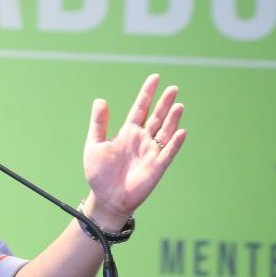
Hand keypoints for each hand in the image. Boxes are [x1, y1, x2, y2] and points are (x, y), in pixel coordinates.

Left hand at [83, 74, 185, 224]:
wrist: (106, 198)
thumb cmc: (99, 173)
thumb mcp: (95, 144)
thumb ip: (99, 123)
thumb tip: (100, 99)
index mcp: (127, 132)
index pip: (140, 108)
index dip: (147, 94)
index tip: (154, 78)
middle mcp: (142, 139)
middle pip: (157, 117)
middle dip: (164, 102)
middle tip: (173, 87)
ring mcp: (151, 152)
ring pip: (165, 132)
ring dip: (172, 119)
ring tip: (178, 104)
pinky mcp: (157, 166)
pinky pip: (168, 152)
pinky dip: (175, 143)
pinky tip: (181, 131)